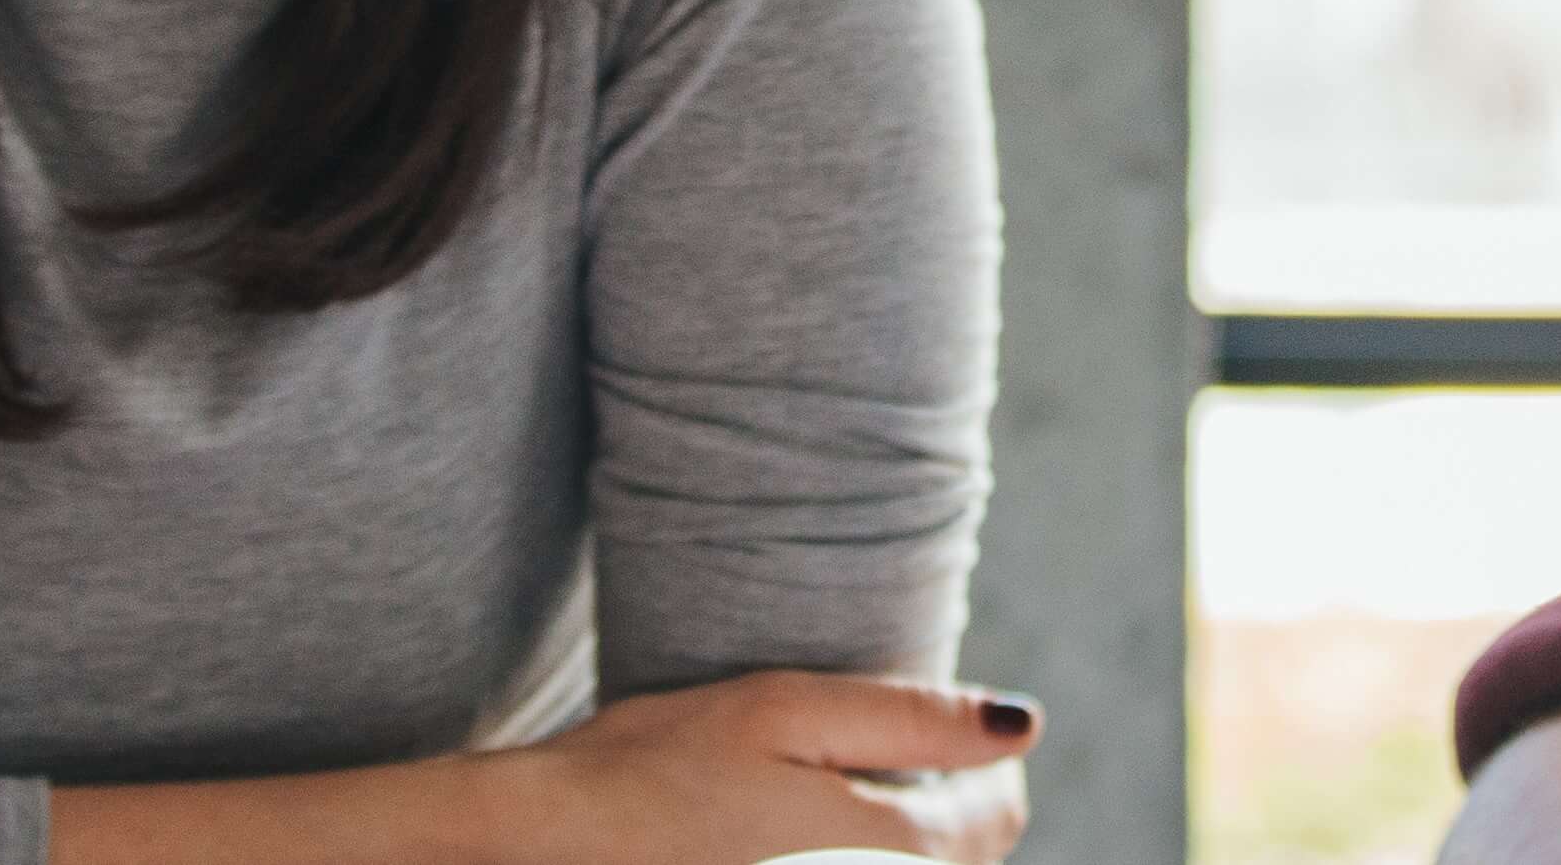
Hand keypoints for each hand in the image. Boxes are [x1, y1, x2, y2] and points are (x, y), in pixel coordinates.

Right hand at [490, 670, 1044, 864]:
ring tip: (799, 814)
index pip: (996, 818)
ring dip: (878, 852)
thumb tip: (1022, 725)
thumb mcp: (782, 711)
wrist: (537, 852)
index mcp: (891, 855)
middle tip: (843, 771)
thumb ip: (911, 718)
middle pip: (955, 861)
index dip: (971, 766)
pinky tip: (768, 850)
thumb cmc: (648, 771)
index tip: (916, 740)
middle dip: (925, 812)